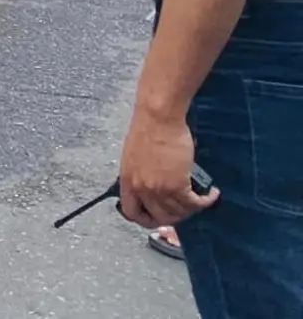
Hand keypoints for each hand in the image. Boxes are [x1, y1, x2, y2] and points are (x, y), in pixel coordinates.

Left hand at [118, 106, 218, 228]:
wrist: (158, 118)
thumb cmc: (148, 130)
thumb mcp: (134, 156)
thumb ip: (140, 175)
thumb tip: (152, 188)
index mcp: (127, 180)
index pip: (132, 212)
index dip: (146, 219)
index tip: (159, 219)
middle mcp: (141, 188)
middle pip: (160, 218)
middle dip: (175, 217)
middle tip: (186, 209)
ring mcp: (158, 189)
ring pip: (179, 213)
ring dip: (193, 208)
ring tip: (200, 198)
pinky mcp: (178, 185)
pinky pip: (195, 204)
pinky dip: (206, 201)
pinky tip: (212, 193)